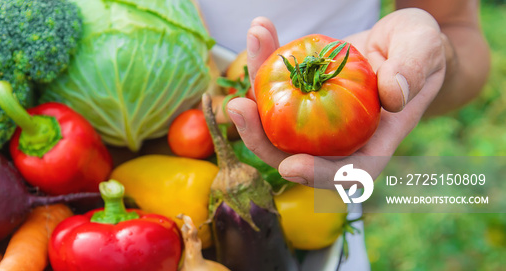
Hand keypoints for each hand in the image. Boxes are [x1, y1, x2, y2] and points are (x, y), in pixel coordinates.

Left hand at [227, 9, 447, 188]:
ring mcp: (317, 120)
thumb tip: (393, 95)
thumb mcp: (424, 49)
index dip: (319, 176)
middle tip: (238, 107)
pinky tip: (261, 30)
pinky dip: (265, 61)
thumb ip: (413, 69)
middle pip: (295, 155)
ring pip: (277, 122)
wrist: (402, 42)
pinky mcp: (302, 96)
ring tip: (253, 47)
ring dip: (254, 91)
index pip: (350, 172)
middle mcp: (340, 137)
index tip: (291, 165)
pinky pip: (277, 87)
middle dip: (260, 139)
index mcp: (376, 139)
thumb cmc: (420, 49)